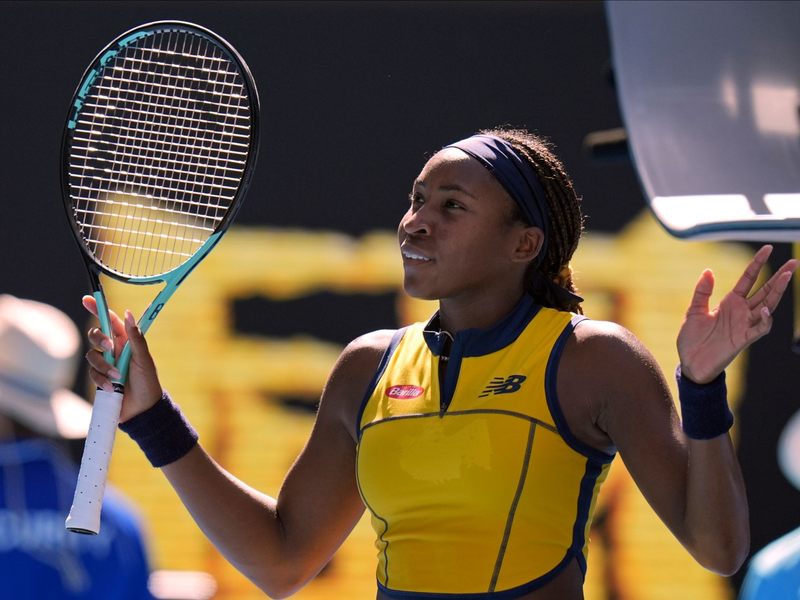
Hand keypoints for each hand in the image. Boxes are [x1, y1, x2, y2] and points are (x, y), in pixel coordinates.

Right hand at [83, 296, 162, 421]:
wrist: (143, 409)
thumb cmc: (148, 382)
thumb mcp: (144, 359)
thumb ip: (136, 338)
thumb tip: (128, 314)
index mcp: (126, 341)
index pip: (110, 321)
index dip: (98, 309)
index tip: (88, 299)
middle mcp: (114, 350)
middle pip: (95, 335)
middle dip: (99, 339)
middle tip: (111, 347)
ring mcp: (106, 364)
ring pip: (91, 356)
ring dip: (104, 366)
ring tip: (118, 377)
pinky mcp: (100, 379)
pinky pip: (92, 374)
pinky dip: (101, 380)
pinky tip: (113, 388)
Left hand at [677, 246, 797, 383]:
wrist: (690, 363)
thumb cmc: (692, 338)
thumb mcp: (694, 310)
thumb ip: (702, 291)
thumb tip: (708, 270)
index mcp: (730, 302)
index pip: (749, 279)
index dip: (757, 263)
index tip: (768, 248)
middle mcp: (741, 312)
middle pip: (765, 291)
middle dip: (780, 277)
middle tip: (794, 262)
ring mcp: (744, 325)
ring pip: (767, 306)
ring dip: (777, 292)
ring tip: (786, 276)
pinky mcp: (743, 340)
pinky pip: (759, 329)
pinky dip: (765, 320)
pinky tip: (766, 310)